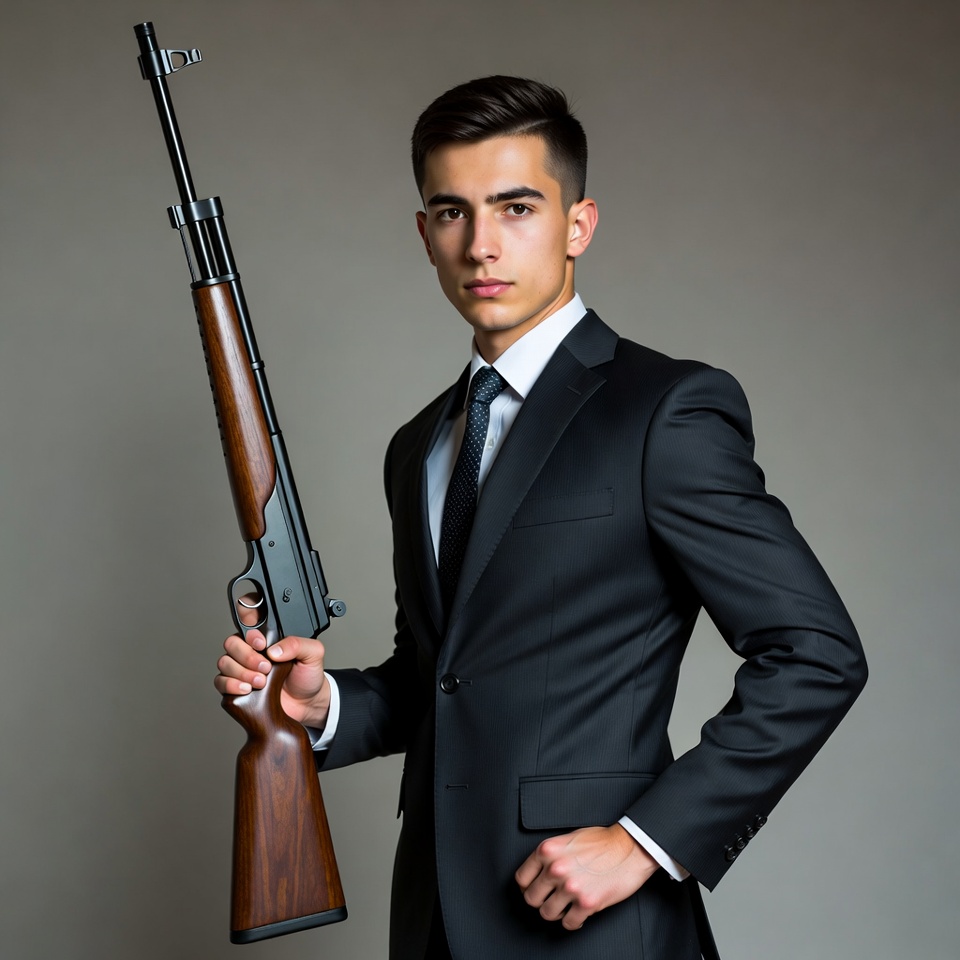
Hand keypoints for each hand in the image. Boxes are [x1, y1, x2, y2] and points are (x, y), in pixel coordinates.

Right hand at [214, 596, 330, 726]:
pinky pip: (220, 682)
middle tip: (266, 667)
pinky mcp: (236, 687)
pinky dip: (231, 685)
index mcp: (267, 637)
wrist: (306, 703)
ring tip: (261, 682)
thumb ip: (298, 644)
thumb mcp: (313, 654)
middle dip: (247, 656)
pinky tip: (247, 689)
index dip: (249, 632)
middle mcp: (251, 650)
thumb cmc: (307, 675)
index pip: (247, 621)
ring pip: (224, 662)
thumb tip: (274, 649)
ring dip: (241, 672)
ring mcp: (241, 668)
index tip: (261, 643)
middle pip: (232, 643)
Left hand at [515, 824, 658, 930]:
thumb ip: (550, 855)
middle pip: (531, 899)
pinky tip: (579, 913)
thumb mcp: (568, 839)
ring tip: (565, 906)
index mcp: (547, 850)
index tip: (534, 889)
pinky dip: (573, 921)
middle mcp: (555, 868)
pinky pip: (569, 924)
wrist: (630, 848)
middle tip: (550, 899)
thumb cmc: (602, 841)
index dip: (527, 886)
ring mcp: (570, 887)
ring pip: (547, 913)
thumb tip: (538, 873)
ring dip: (556, 912)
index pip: (522, 878)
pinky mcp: (587, 903)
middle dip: (540, 901)